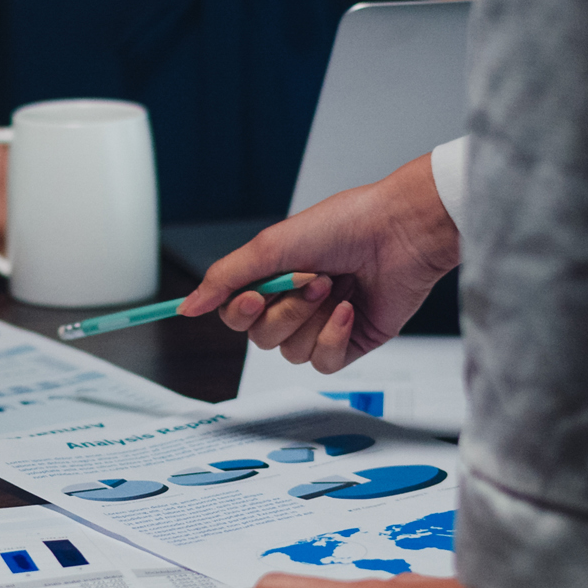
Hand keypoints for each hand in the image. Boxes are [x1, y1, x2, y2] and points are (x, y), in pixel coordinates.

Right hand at [179, 154, 457, 371]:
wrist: (400, 231)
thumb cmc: (343, 225)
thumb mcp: (271, 246)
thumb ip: (225, 278)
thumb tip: (188, 307)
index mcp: (273, 277)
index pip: (236, 315)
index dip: (242, 312)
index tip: (255, 296)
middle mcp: (295, 302)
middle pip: (261, 337)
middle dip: (285, 311)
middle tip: (311, 280)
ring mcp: (322, 324)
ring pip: (290, 352)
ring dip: (310, 320)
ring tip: (335, 287)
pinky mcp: (351, 341)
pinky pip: (324, 362)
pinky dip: (334, 337)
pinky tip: (349, 309)